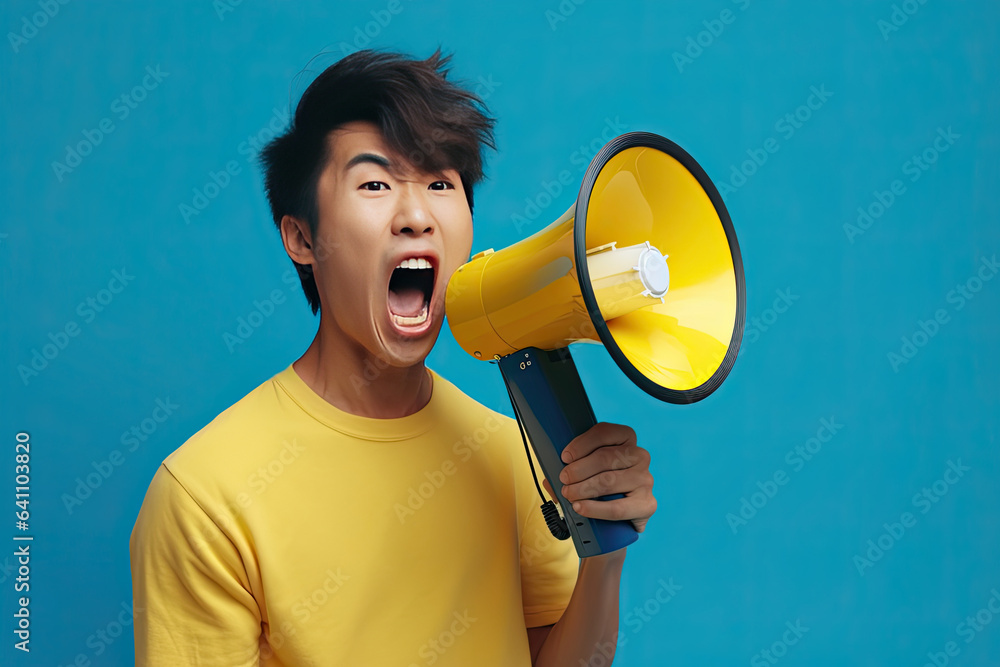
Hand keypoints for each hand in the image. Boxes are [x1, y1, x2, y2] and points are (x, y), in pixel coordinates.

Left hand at [540, 422, 655, 532]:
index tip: (565, 456)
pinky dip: (594, 508)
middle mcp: (639, 456)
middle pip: (606, 457)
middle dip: (579, 469)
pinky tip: (580, 507)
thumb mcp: (584, 475)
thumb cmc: (598, 492)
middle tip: (564, 479)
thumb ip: (569, 469)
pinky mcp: (647, 504)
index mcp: (625, 440)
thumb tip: (549, 474)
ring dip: (583, 488)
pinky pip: (617, 507)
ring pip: (609, 481)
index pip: (605, 432)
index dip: (582, 443)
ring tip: (569, 494)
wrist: (615, 525)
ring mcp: (645, 480)